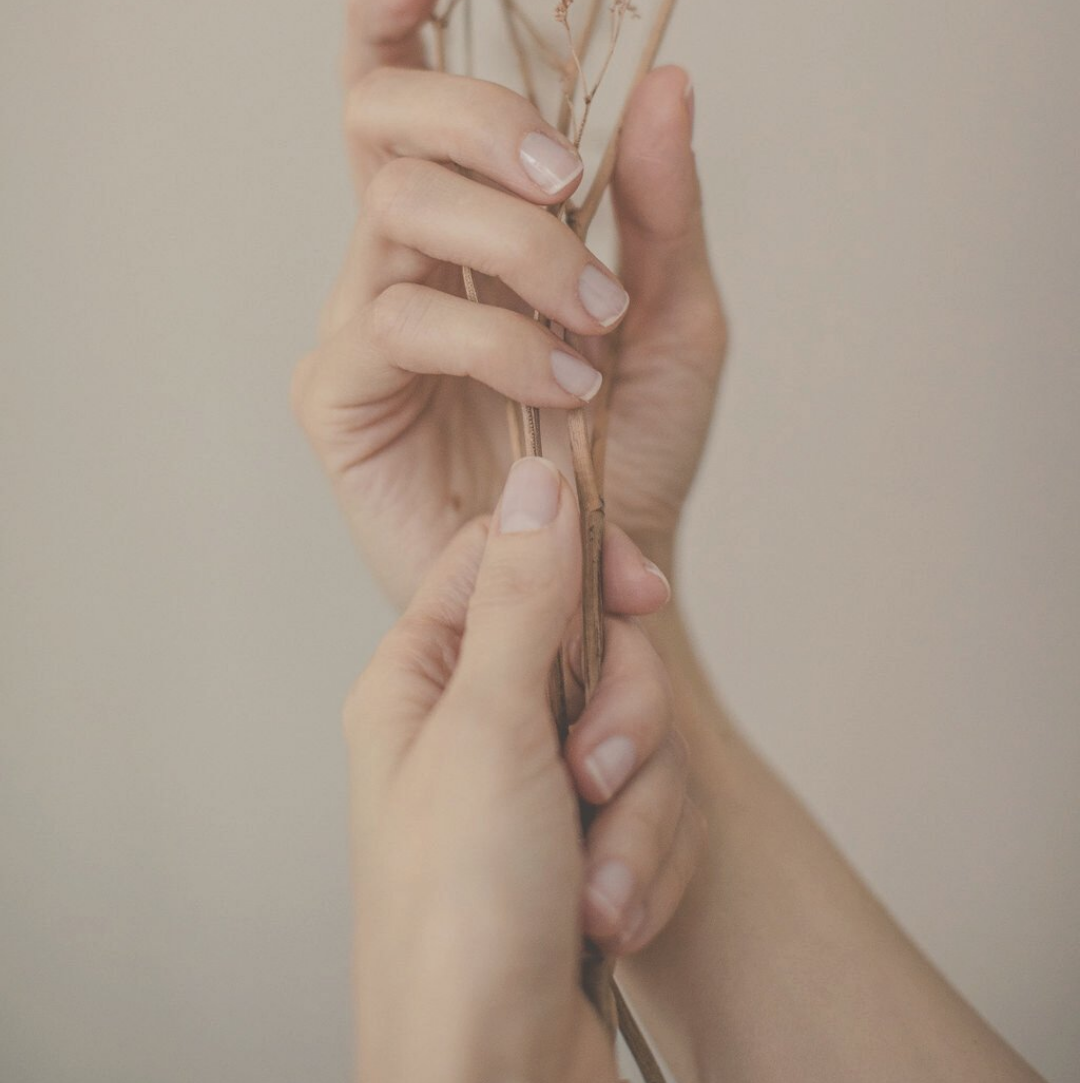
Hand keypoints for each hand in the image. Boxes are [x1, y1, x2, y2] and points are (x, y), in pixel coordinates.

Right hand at [293, 0, 725, 606]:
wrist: (602, 575)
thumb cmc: (628, 450)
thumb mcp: (676, 318)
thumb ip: (662, 207)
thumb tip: (664, 81)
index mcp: (463, 222)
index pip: (396, 100)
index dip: (386, 25)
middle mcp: (396, 255)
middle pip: (385, 122)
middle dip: (485, 123)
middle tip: (569, 185)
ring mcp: (359, 322)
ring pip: (399, 211)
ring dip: (518, 250)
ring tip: (596, 326)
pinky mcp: (339, 397)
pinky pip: (396, 321)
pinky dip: (493, 338)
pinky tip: (561, 384)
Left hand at [344, 457, 704, 1082]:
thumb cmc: (458, 924)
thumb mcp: (488, 732)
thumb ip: (522, 597)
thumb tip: (536, 477)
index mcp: (425, 679)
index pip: (511, 562)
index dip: (582, 568)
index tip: (639, 595)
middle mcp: (477, 724)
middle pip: (594, 648)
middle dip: (621, 719)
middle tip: (595, 773)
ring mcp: (533, 788)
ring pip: (638, 732)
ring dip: (637, 812)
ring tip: (594, 882)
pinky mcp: (584, 844)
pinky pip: (654, 806)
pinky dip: (645, 862)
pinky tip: (607, 917)